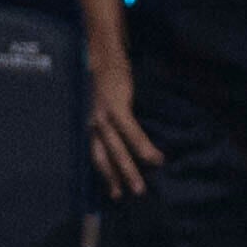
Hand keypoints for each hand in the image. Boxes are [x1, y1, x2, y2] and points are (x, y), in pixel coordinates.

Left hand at [82, 49, 158, 190]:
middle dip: (114, 179)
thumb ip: (114, 118)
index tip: (114, 192)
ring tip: (140, 188)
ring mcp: (103, 115)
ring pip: (116, 149)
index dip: (105, 174)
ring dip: (128, 170)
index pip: (97, 154)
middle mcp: (93, 122)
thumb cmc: (110, 75)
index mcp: (92, 123)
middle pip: (103, 157)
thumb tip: (128, 135)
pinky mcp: (116, 106)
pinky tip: (154, 158)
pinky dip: (142, 146)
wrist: (104, 50)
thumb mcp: (108, 100)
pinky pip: (130, 131)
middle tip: (125, 197)